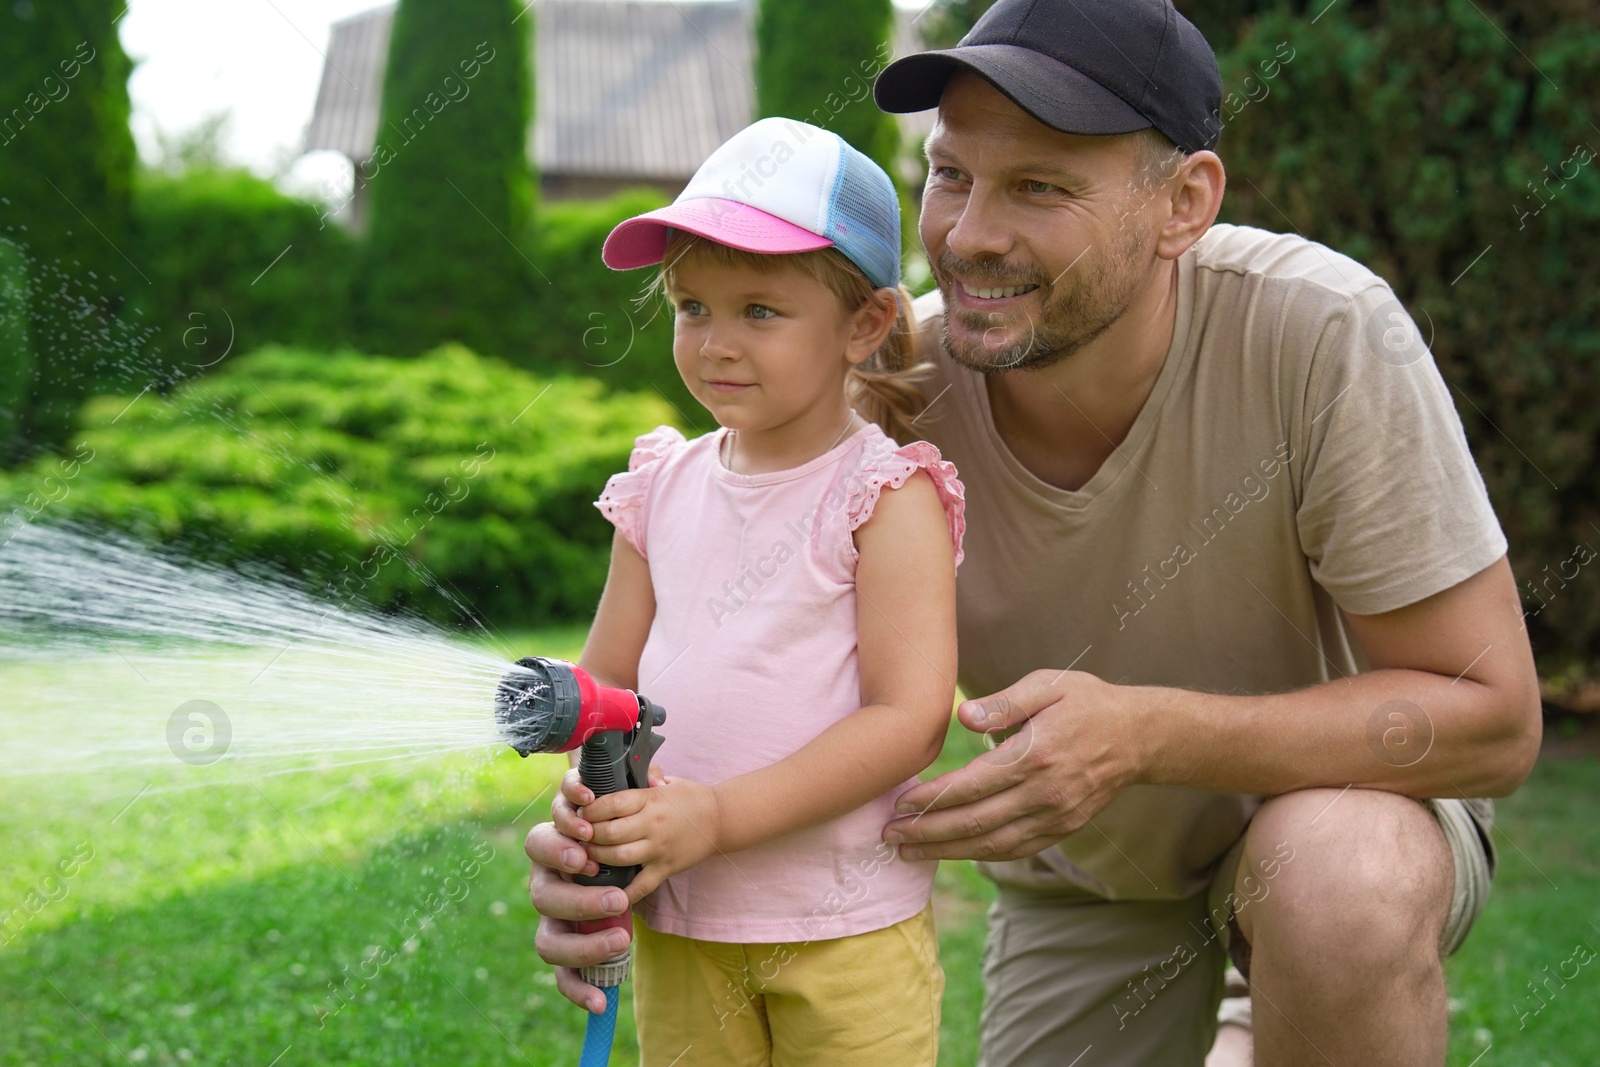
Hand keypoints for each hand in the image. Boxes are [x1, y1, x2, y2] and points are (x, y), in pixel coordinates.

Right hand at [526, 764, 664, 1013]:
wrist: (637, 857)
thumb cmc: (627, 828)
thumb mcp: (627, 808)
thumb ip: (631, 794)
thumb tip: (654, 772)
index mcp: (555, 846)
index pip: (540, 839)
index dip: (560, 840)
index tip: (591, 839)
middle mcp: (546, 883)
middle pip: (543, 894)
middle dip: (578, 897)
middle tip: (615, 898)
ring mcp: (553, 920)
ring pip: (548, 939)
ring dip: (583, 944)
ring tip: (623, 937)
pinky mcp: (568, 949)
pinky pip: (562, 976)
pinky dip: (579, 990)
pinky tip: (601, 1004)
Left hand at [580, 776, 722, 899]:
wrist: (720, 819)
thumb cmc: (689, 797)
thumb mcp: (667, 780)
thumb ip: (643, 773)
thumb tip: (620, 765)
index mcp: (651, 799)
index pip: (612, 804)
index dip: (590, 809)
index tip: (581, 811)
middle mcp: (653, 824)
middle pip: (610, 833)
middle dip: (588, 835)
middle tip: (577, 834)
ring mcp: (659, 849)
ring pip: (619, 857)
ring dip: (598, 857)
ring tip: (586, 854)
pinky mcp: (666, 869)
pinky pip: (642, 886)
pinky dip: (624, 893)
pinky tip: (607, 891)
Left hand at [881, 670, 1143, 861]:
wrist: (1139, 736)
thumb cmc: (1086, 701)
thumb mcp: (1047, 685)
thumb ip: (1004, 703)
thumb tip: (962, 715)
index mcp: (1035, 756)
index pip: (972, 785)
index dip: (932, 798)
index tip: (899, 802)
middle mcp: (1045, 793)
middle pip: (976, 822)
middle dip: (928, 833)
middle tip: (890, 837)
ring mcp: (1056, 816)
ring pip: (993, 845)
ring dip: (947, 852)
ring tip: (910, 853)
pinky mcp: (1063, 829)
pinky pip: (1016, 849)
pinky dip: (981, 855)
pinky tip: (953, 853)